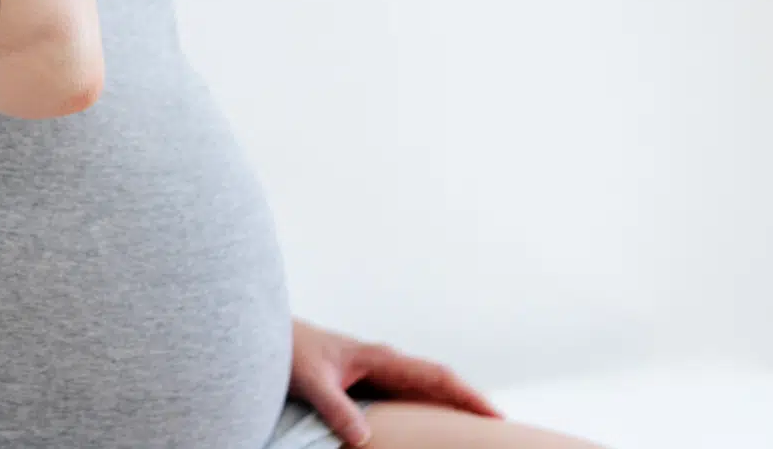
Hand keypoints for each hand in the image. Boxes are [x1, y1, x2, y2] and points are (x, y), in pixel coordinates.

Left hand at [288, 318, 503, 446]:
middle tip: (504, 433)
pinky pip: (405, 399)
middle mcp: (385, 362)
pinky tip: (431, 432)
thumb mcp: (310, 380)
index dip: (469, 396)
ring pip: (424, 392)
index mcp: (380, 357)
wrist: (268, 335)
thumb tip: (362, 439)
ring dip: (450, 409)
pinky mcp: (365, 382)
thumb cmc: (288, 352)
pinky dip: (425, 412)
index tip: (498, 417)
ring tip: (476, 436)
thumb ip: (334, 407)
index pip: (436, 376)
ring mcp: (377, 371)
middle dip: (471, 405)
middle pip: (439, 384)